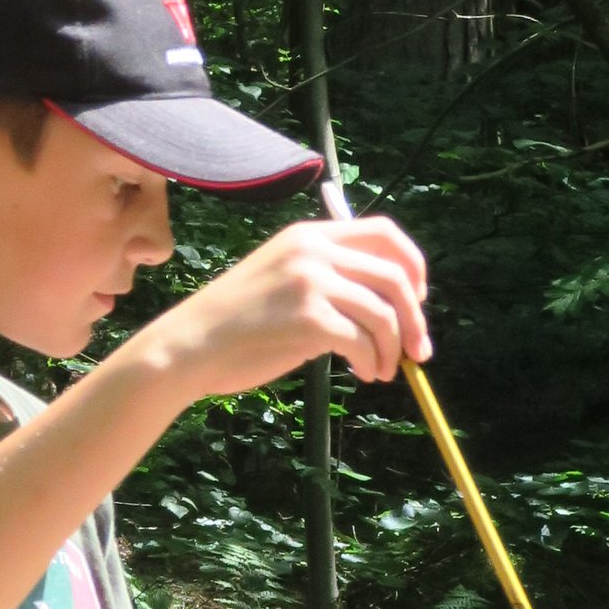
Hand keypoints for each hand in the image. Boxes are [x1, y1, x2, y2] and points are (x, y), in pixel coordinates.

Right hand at [150, 214, 429, 401]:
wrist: (189, 346)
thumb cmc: (233, 323)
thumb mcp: (281, 280)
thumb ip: (327, 280)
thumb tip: (385, 308)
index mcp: (309, 235)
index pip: (384, 233)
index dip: (413, 266)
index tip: (417, 300)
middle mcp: (313, 250)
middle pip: (395, 275)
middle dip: (415, 318)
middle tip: (418, 350)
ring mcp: (310, 282)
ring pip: (384, 313)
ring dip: (394, 348)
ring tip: (382, 371)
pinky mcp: (308, 318)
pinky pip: (362, 342)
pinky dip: (372, 362)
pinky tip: (364, 374)